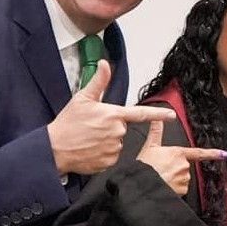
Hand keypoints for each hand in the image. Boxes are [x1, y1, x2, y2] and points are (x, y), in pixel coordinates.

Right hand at [47, 61, 186, 175]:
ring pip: (117, 143)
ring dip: (107, 141)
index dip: (158, 114)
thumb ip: (98, 82)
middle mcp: (117, 131)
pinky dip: (103, 154)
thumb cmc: (68, 123)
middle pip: (122, 129)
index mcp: (113, 114)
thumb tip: (104, 64)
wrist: (54, 148)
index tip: (171, 116)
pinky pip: (112, 156)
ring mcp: (114, 148)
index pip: (140, 114)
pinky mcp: (110, 162)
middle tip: (92, 128)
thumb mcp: (82, 98)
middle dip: (111, 128)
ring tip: (89, 140)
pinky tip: (90, 150)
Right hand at [134, 117, 226, 196]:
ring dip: (174, 179)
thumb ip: (156, 132)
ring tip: (161, 178)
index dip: (213, 153)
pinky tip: (164, 186)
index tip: (225, 155)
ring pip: (183, 179)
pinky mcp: (182, 190)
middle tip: (161, 170)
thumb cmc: (145, 167)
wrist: (141, 184)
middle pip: (184, 167)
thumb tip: (158, 119)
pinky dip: (173, 189)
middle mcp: (184, 166)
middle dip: (175, 169)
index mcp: (178, 153)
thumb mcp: (149, 147)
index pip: (199, 153)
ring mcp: (184, 178)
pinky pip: (180, 190)